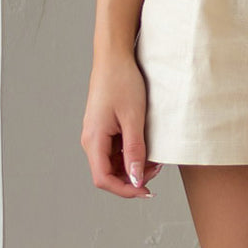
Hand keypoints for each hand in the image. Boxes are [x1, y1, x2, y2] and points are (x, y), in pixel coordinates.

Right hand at [80, 51, 162, 197]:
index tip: (146, 191)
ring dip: (132, 165)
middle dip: (132, 177)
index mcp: (93, 139)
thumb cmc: (122, 82)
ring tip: (154, 157)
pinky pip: (114, 149)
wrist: (114, 56)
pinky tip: (145, 145)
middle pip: (108, 173)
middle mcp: (91, 139)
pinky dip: (130, 152)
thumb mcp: (133, 118)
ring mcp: (96, 133)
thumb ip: (134, 150)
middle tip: (157, 169)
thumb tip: (136, 180)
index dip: (125, 190)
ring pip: (112, 162)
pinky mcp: (103, 127)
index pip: (104, 179)